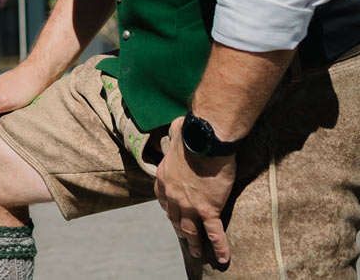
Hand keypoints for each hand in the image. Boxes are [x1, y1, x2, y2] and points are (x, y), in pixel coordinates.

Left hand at [154, 116, 235, 265]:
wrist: (204, 141)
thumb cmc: (191, 133)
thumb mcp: (176, 133)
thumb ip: (175, 135)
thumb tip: (178, 127)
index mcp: (165, 176)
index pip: (162, 198)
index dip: (167, 208)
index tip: (171, 214)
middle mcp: (173, 194)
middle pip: (174, 217)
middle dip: (179, 229)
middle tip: (184, 238)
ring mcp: (189, 204)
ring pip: (190, 229)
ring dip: (194, 242)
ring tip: (197, 252)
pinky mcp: (207, 209)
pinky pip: (214, 232)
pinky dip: (219, 247)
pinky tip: (222, 258)